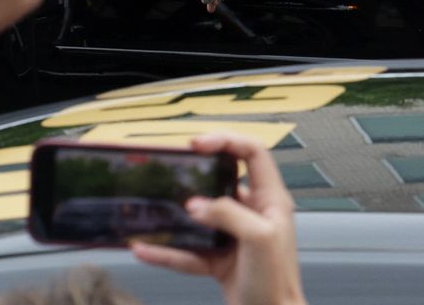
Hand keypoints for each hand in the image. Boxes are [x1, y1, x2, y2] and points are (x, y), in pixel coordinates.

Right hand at [132, 133, 305, 304]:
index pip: (253, 154)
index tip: (199, 144)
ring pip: (200, 217)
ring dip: (176, 214)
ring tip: (155, 206)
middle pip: (223, 180)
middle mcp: (253, 213)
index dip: (227, 141)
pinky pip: (187, 251)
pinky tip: (146, 249)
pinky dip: (166, 251)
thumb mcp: (259, 237)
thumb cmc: (278, 282)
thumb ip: (227, 214)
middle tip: (174, 167)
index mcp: (271, 200)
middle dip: (197, 173)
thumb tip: (197, 205)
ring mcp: (234, 237)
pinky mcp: (219, 260)